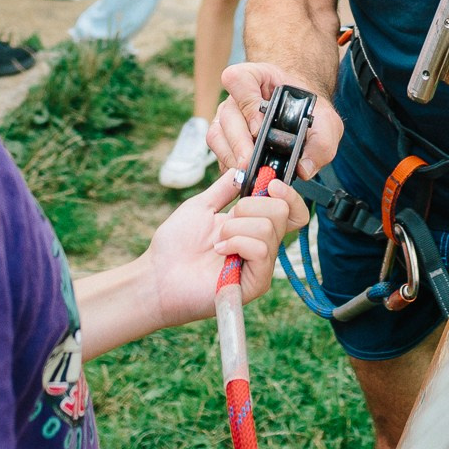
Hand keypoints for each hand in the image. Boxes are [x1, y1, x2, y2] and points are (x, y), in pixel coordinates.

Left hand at [144, 162, 307, 327]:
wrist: (158, 275)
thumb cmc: (175, 245)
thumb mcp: (202, 205)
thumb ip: (225, 187)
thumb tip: (244, 166)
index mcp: (252, 225)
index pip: (290, 209)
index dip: (287, 193)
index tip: (269, 183)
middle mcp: (262, 244)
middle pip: (283, 212)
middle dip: (249, 206)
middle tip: (225, 221)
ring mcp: (261, 264)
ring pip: (269, 228)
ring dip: (235, 228)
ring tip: (216, 241)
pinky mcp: (256, 282)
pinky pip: (261, 250)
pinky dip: (237, 243)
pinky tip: (219, 251)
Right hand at [212, 63, 340, 180]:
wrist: (304, 119)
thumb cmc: (310, 113)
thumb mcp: (326, 122)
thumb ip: (321, 143)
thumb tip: (303, 168)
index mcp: (257, 78)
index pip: (237, 79)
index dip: (246, 102)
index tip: (259, 126)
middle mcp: (236, 98)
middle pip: (227, 115)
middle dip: (239, 143)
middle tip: (250, 162)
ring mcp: (227, 119)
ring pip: (218, 136)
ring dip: (232, 157)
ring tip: (249, 173)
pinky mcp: (225, 142)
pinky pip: (219, 154)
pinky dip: (230, 168)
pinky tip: (246, 177)